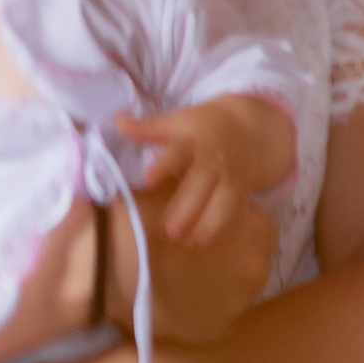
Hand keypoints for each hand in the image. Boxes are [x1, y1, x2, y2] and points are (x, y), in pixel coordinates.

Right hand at [119, 180, 276, 344]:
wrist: (111, 263)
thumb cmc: (148, 218)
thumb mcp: (190, 195)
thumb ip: (216, 204)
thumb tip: (221, 206)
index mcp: (257, 232)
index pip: (263, 234)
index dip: (239, 234)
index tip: (216, 236)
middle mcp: (255, 270)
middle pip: (253, 266)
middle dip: (233, 262)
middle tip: (199, 260)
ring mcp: (235, 305)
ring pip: (236, 295)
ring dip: (220, 288)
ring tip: (186, 282)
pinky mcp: (210, 331)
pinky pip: (213, 319)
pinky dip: (200, 312)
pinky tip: (176, 302)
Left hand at [121, 101, 281, 246]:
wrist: (246, 128)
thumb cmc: (202, 126)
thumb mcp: (176, 122)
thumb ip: (146, 128)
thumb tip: (117, 120)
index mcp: (195, 140)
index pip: (179, 152)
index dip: (165, 165)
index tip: (149, 179)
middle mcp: (214, 159)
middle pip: (202, 183)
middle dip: (188, 208)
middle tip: (171, 231)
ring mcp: (230, 176)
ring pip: (223, 200)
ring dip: (207, 222)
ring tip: (188, 242)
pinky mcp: (241, 189)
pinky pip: (234, 210)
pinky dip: (221, 226)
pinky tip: (203, 241)